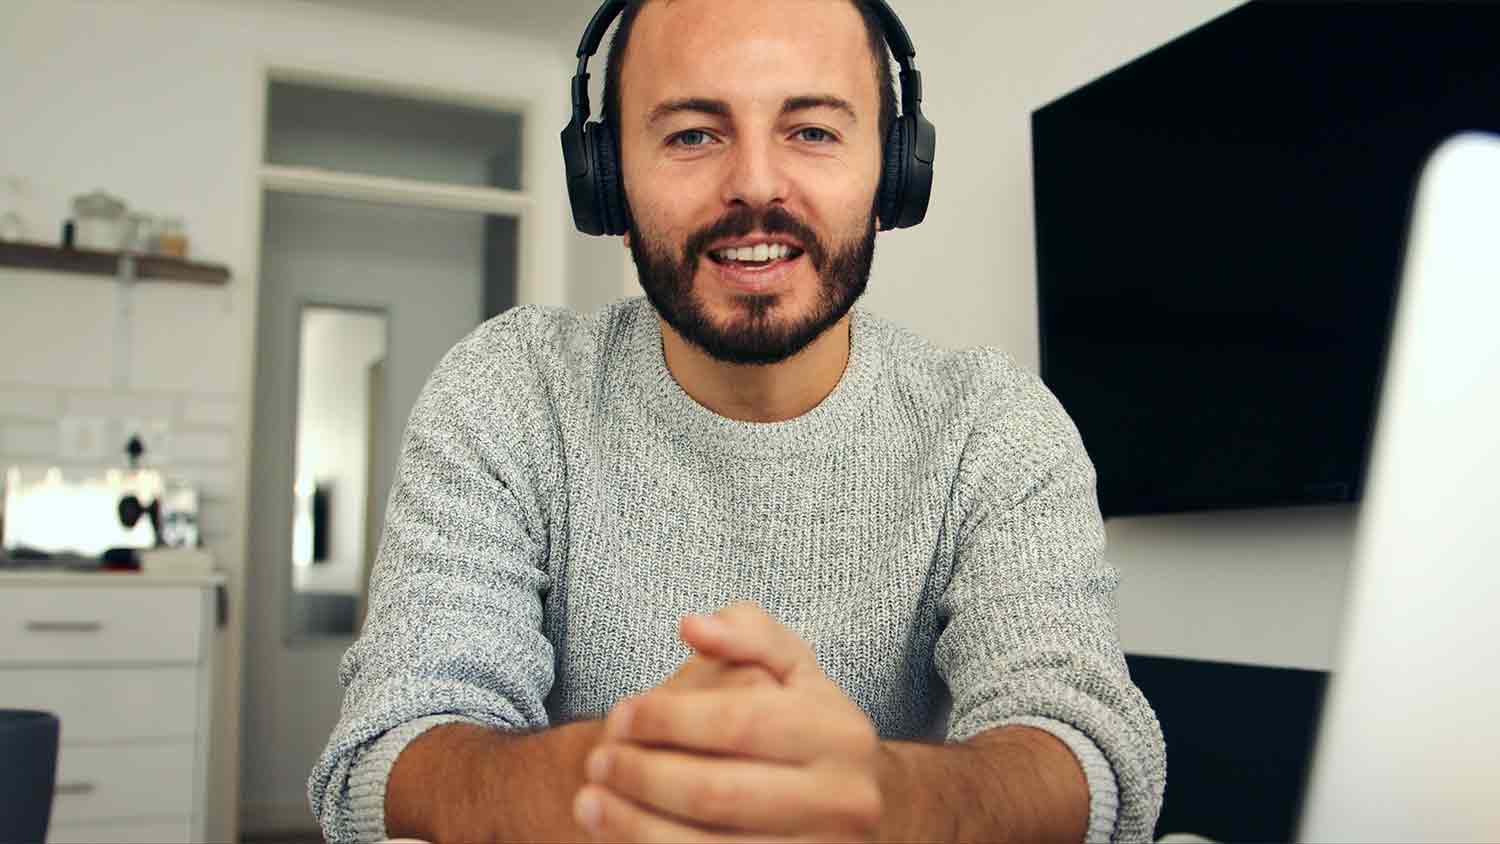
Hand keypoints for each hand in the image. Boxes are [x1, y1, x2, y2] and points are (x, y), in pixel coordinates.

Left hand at [574, 602, 883, 842]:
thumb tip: (693, 626)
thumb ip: (746, 633)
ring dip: (634, 826)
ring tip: (589, 801)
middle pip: (717, 793)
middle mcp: (844, 801)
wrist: (847, 805)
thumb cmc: (804, 724)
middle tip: (596, 761)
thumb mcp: (792, 668)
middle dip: (643, 776)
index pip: (737, 723)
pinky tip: (618, 834)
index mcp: (840, 734)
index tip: (620, 714)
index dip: (668, 719)